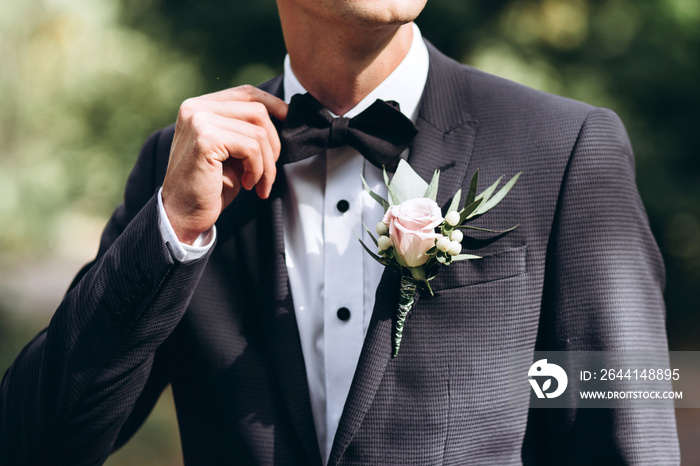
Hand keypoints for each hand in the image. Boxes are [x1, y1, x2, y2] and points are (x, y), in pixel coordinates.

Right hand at [161, 85, 287, 243]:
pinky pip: (251, 148)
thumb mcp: (233, 152)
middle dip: (274, 144)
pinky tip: (248, 184)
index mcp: (201, 106)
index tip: (290, 122)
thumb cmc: (210, 186)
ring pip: (258, 132)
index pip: (247, 93)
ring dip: (267, 164)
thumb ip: (247, 130)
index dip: (274, 106)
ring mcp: (199, 120)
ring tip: (259, 183)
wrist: (183, 214)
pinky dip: (258, 170)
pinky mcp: (205, 138)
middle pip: (257, 111)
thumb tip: (283, 117)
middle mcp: (196, 108)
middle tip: (269, 172)